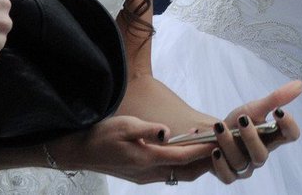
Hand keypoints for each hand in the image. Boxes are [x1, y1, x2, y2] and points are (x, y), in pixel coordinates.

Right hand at [49, 115, 213, 183]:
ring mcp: (145, 176)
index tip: (220, 140)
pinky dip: (182, 164)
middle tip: (222, 146)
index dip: (203, 149)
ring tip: (209, 147)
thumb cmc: (102, 135)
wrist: (79, 151)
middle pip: (186, 171)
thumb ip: (147, 129)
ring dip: (195, 164)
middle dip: (205, 161)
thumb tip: (166, 131)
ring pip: (178, 174)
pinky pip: (168, 173)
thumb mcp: (125, 125)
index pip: (183, 156)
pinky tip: (185, 151)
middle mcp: (148, 172)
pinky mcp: (141, 175)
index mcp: (147, 159)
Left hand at [208, 81, 301, 182]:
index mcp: (272, 138)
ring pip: (241, 163)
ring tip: (219, 127)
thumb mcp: (255, 108)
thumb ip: (276, 99)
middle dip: (251, 137)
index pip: (291, 135)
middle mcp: (260, 154)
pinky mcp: (229, 175)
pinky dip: (220, 163)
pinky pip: (227, 176)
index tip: (278, 111)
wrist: (213, 133)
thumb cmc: (238, 121)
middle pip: (262, 155)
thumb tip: (300, 84)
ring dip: (229, 144)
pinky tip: (215, 150)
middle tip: (242, 118)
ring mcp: (245, 167)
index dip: (289, 126)